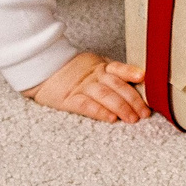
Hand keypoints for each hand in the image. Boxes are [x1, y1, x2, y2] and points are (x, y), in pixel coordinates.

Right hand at [24, 50, 150, 123]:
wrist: (41, 71)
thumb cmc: (71, 73)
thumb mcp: (93, 67)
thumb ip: (112, 74)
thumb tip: (139, 83)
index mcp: (101, 67)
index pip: (119, 68)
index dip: (131, 73)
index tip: (143, 78)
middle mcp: (93, 76)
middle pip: (117, 86)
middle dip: (133, 100)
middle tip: (144, 112)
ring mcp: (81, 87)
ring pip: (105, 95)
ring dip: (121, 108)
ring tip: (132, 118)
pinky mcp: (68, 100)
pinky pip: (86, 106)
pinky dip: (99, 112)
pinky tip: (110, 119)